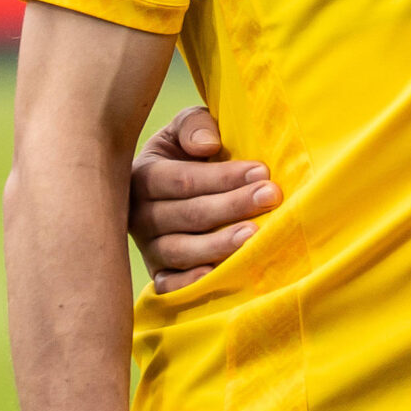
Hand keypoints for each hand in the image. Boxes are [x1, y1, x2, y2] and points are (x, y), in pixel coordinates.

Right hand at [128, 107, 276, 293]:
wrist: (175, 180)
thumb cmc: (189, 148)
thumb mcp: (187, 126)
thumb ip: (194, 125)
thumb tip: (207, 146)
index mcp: (143, 176)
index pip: (181, 180)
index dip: (221, 177)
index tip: (262, 171)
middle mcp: (140, 214)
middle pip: (186, 215)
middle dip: (231, 206)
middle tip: (270, 197)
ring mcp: (148, 246)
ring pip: (180, 250)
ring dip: (218, 245)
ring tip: (253, 236)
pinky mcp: (159, 272)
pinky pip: (167, 284)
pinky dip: (188, 284)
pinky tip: (216, 276)